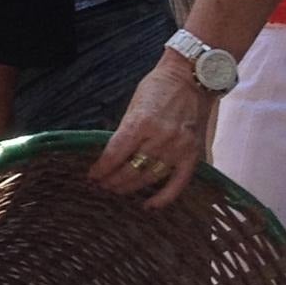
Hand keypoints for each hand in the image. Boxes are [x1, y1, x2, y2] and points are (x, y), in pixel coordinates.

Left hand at [90, 52, 213, 208]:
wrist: (192, 78)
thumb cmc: (158, 87)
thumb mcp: (134, 104)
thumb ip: (125, 131)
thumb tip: (110, 155)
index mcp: (141, 122)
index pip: (115, 154)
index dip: (101, 168)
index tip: (92, 175)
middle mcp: (161, 137)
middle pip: (131, 169)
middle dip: (112, 180)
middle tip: (101, 185)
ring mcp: (179, 148)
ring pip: (150, 177)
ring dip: (130, 187)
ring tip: (117, 190)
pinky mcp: (193, 154)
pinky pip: (178, 183)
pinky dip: (163, 197)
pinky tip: (148, 205)